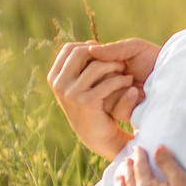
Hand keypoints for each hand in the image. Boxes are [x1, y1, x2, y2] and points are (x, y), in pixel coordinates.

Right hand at [47, 39, 153, 159]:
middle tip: (119, 61)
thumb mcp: (87, 81)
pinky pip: (107, 82)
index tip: (105, 56)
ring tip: (127, 74)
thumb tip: (90, 47)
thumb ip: (86, 62)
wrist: (102, 138)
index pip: (69, 49)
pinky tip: (130, 86)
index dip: (88, 47)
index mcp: (56, 77)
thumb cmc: (97, 106)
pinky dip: (122, 81)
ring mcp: (69, 93)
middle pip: (79, 53)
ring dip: (116, 66)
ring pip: (96, 66)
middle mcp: (59, 84)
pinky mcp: (85, 102)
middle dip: (102, 53)